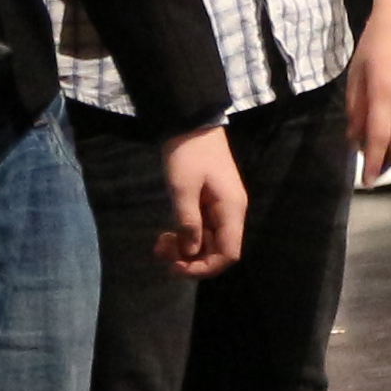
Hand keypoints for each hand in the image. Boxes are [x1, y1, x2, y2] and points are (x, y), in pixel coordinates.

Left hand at [155, 128, 249, 276]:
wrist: (191, 122)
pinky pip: (200, 228)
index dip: (205, 267)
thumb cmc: (188, 153)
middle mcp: (231, 213)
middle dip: (190, 258)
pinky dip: (184, 235)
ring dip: (184, 248)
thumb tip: (190, 253)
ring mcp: (220, 208)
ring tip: (159, 245)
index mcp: (231, 210)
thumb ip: (187, 222)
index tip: (177, 267)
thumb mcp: (183, 188)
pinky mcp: (209, 202)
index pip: (228, 254)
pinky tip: (166, 235)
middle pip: (217, 250)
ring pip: (207, 241)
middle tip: (161, 253)